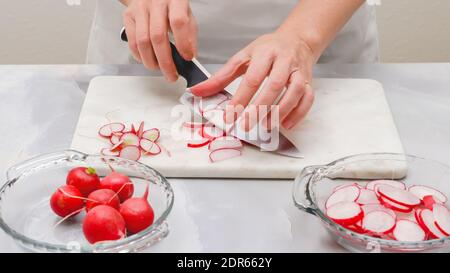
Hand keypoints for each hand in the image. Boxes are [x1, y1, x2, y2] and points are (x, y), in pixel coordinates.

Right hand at [123, 0, 196, 81]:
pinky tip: (148, 60)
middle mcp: (155, 3)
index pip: (178, 22)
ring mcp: (140, 9)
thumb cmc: (172, 6)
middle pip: (158, 36)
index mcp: (175, 0)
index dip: (182, 43)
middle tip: (171, 74)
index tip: (186, 58)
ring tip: (160, 68)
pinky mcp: (128, 17)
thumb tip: (190, 56)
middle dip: (165, 61)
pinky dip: (140, 56)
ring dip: (151, 61)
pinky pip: (132, 42)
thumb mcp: (188, 15)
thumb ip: (190, 35)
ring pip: (143, 42)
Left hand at [190, 31, 314, 129]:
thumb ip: (221, 76)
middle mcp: (284, 61)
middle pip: (274, 84)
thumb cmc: (268, 49)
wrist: (297, 40)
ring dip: (281, 111)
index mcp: (265, 53)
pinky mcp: (309, 81)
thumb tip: (197, 91)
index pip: (252, 77)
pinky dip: (299, 113)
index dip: (241, 98)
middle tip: (246, 124)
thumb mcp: (243, 57)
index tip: (230, 115)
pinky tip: (286, 124)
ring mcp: (299, 71)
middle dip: (260, 106)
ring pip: (295, 91)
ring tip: (266, 126)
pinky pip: (308, 98)